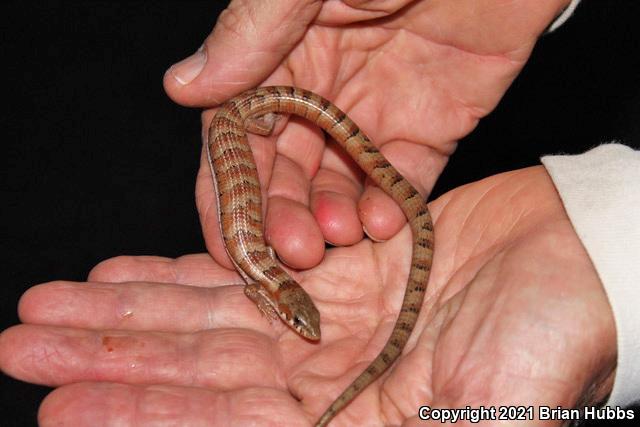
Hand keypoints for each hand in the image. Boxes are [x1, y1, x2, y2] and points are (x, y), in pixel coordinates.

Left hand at [0, 166, 614, 425]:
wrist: (578, 262)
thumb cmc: (554, 342)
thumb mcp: (482, 417)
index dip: (143, 417)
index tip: (63, 408)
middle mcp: (324, 381)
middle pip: (194, 372)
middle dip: (110, 360)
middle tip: (25, 347)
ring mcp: (323, 321)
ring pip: (204, 318)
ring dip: (129, 313)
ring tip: (53, 305)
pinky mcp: (332, 271)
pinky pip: (243, 271)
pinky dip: (185, 271)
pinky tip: (128, 271)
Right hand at [163, 0, 570, 271]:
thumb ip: (254, 32)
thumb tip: (184, 87)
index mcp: (281, 52)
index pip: (239, 133)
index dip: (230, 189)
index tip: (231, 240)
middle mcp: (321, 89)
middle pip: (286, 168)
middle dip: (283, 215)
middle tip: (293, 251)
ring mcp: (374, 111)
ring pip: (339, 181)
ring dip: (333, 217)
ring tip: (339, 239)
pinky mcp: (429, 127)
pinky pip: (401, 178)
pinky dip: (390, 206)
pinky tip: (384, 223)